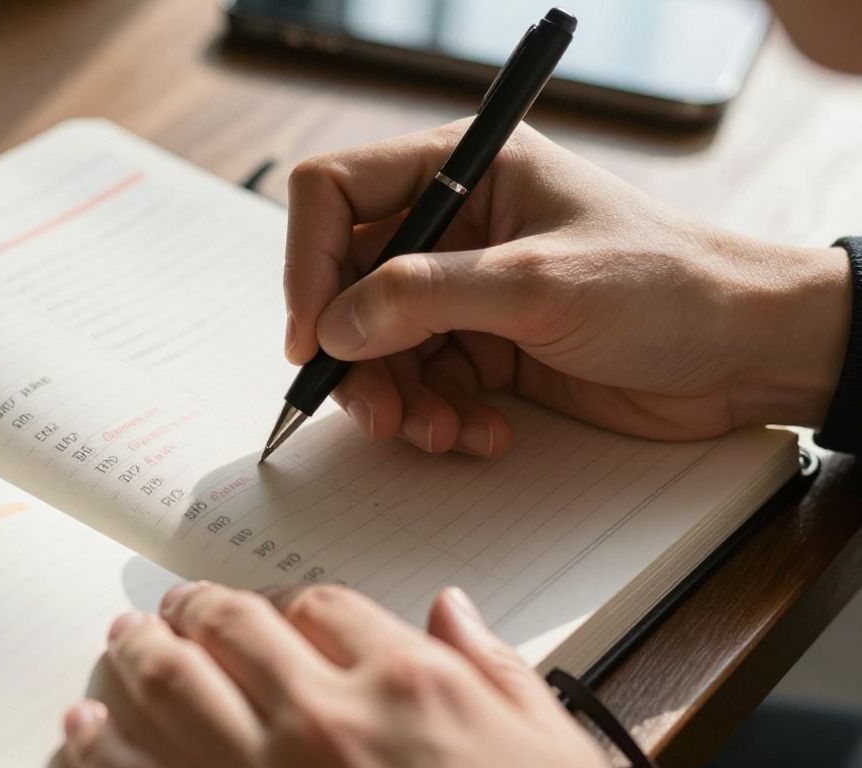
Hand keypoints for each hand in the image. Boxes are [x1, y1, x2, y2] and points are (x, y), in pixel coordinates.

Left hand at [59, 582, 606, 767]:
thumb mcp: (543, 741)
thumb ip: (489, 665)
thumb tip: (451, 612)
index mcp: (406, 683)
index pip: (322, 608)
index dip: (288, 605)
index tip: (274, 613)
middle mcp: (325, 719)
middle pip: (233, 632)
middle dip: (194, 610)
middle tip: (171, 607)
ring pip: (174, 691)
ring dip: (137, 658)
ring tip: (119, 642)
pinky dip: (104, 750)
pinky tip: (82, 732)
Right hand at [283, 120, 850, 455]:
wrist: (748, 353)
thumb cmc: (669, 285)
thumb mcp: (538, 283)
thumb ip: (425, 297)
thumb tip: (334, 324)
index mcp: (465, 170)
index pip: (338, 193)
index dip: (310, 261)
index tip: (312, 334)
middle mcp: (455, 227)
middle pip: (349, 283)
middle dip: (355, 353)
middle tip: (373, 407)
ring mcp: (468, 291)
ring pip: (379, 346)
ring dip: (396, 398)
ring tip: (437, 431)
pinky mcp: (486, 346)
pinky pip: (423, 384)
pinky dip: (438, 417)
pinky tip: (480, 433)